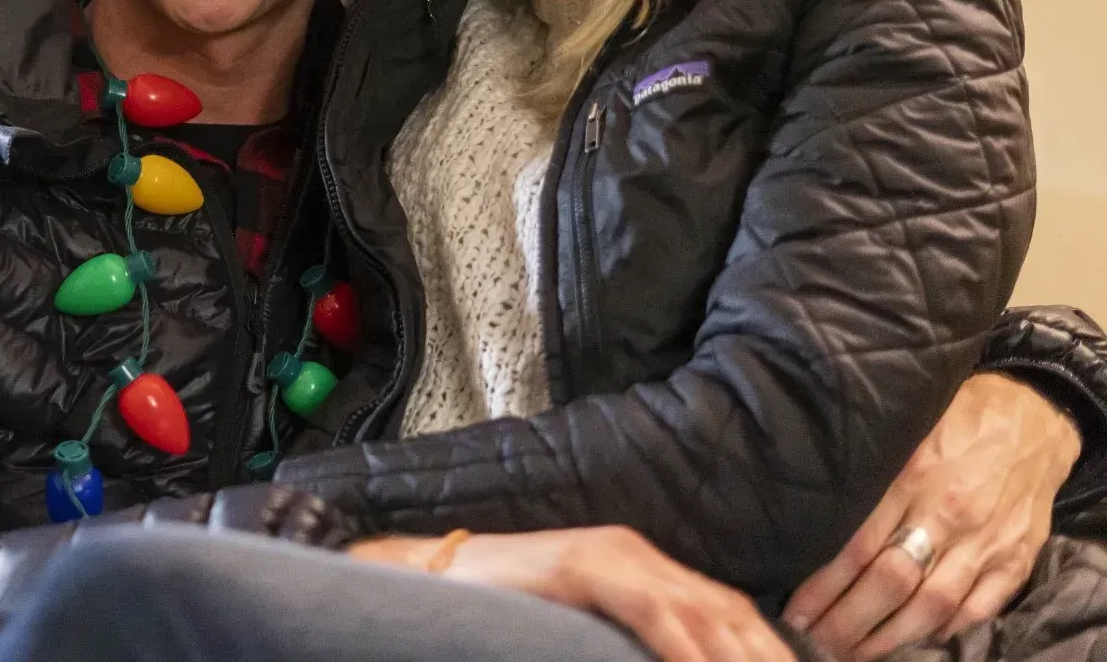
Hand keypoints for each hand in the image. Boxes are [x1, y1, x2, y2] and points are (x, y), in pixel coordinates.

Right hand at [352, 527, 792, 661]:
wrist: (433, 577)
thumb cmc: (504, 614)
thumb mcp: (586, 629)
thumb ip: (634, 640)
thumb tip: (685, 661)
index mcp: (644, 566)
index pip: (729, 611)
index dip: (769, 651)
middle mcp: (637, 552)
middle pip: (729, 611)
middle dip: (768, 658)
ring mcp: (611, 554)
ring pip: (702, 611)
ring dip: (740, 658)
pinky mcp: (582, 564)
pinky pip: (652, 611)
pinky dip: (686, 647)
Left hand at [784, 372, 1081, 659]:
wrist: (1032, 417)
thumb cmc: (953, 415)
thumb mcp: (902, 428)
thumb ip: (866, 467)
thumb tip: (810, 501)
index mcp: (909, 477)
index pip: (856, 546)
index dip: (823, 586)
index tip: (797, 611)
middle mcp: (946, 514)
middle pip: (890, 582)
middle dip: (849, 620)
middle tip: (818, 640)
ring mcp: (985, 541)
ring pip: (933, 604)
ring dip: (890, 636)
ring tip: (856, 651)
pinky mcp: (1016, 558)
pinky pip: (979, 607)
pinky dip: (947, 627)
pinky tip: (918, 636)